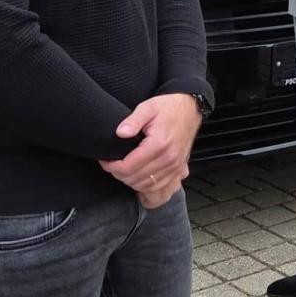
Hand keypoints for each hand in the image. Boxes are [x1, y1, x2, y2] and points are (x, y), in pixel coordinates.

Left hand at [99, 94, 202, 208]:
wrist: (190, 108)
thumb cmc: (168, 107)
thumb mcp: (147, 107)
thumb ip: (132, 120)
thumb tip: (120, 133)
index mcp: (159, 144)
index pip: (128, 167)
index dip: (112, 167)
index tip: (105, 160)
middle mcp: (169, 159)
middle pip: (135, 179)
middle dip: (119, 174)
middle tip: (112, 164)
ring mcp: (175, 166)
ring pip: (146, 186)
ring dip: (131, 181)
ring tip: (123, 170)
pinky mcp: (179, 169)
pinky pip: (160, 188)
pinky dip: (146, 187)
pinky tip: (138, 178)